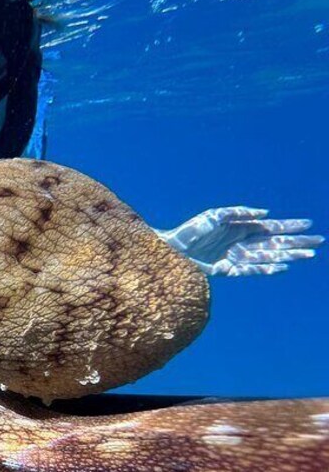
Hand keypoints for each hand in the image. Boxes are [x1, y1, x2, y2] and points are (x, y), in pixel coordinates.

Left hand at [160, 206, 323, 276]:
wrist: (170, 249)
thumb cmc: (190, 229)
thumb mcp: (214, 215)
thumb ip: (239, 212)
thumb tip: (266, 213)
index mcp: (238, 227)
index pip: (270, 227)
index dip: (289, 226)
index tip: (308, 223)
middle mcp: (240, 242)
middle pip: (274, 242)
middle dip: (296, 241)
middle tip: (319, 241)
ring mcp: (235, 257)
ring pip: (268, 257)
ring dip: (288, 255)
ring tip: (310, 254)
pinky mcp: (228, 270)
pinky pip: (252, 270)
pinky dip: (268, 269)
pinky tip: (284, 266)